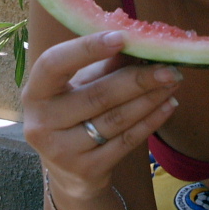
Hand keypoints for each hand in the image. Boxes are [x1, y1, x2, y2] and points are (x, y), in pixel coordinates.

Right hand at [22, 31, 180, 197]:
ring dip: (150, 98)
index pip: (54, 64)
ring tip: (173, 81)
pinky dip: (151, 121)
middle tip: (168, 66)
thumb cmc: (73, 114)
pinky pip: (126, 141)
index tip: (121, 36)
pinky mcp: (87, 170)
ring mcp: (63, 151)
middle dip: (138, 78)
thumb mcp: (79, 85)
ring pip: (116, 118)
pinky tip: (168, 105)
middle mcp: (42, 123)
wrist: (67, 173)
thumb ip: (104, 64)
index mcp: (34, 92)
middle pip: (98, 95)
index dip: (87, 49)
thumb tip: (138, 39)